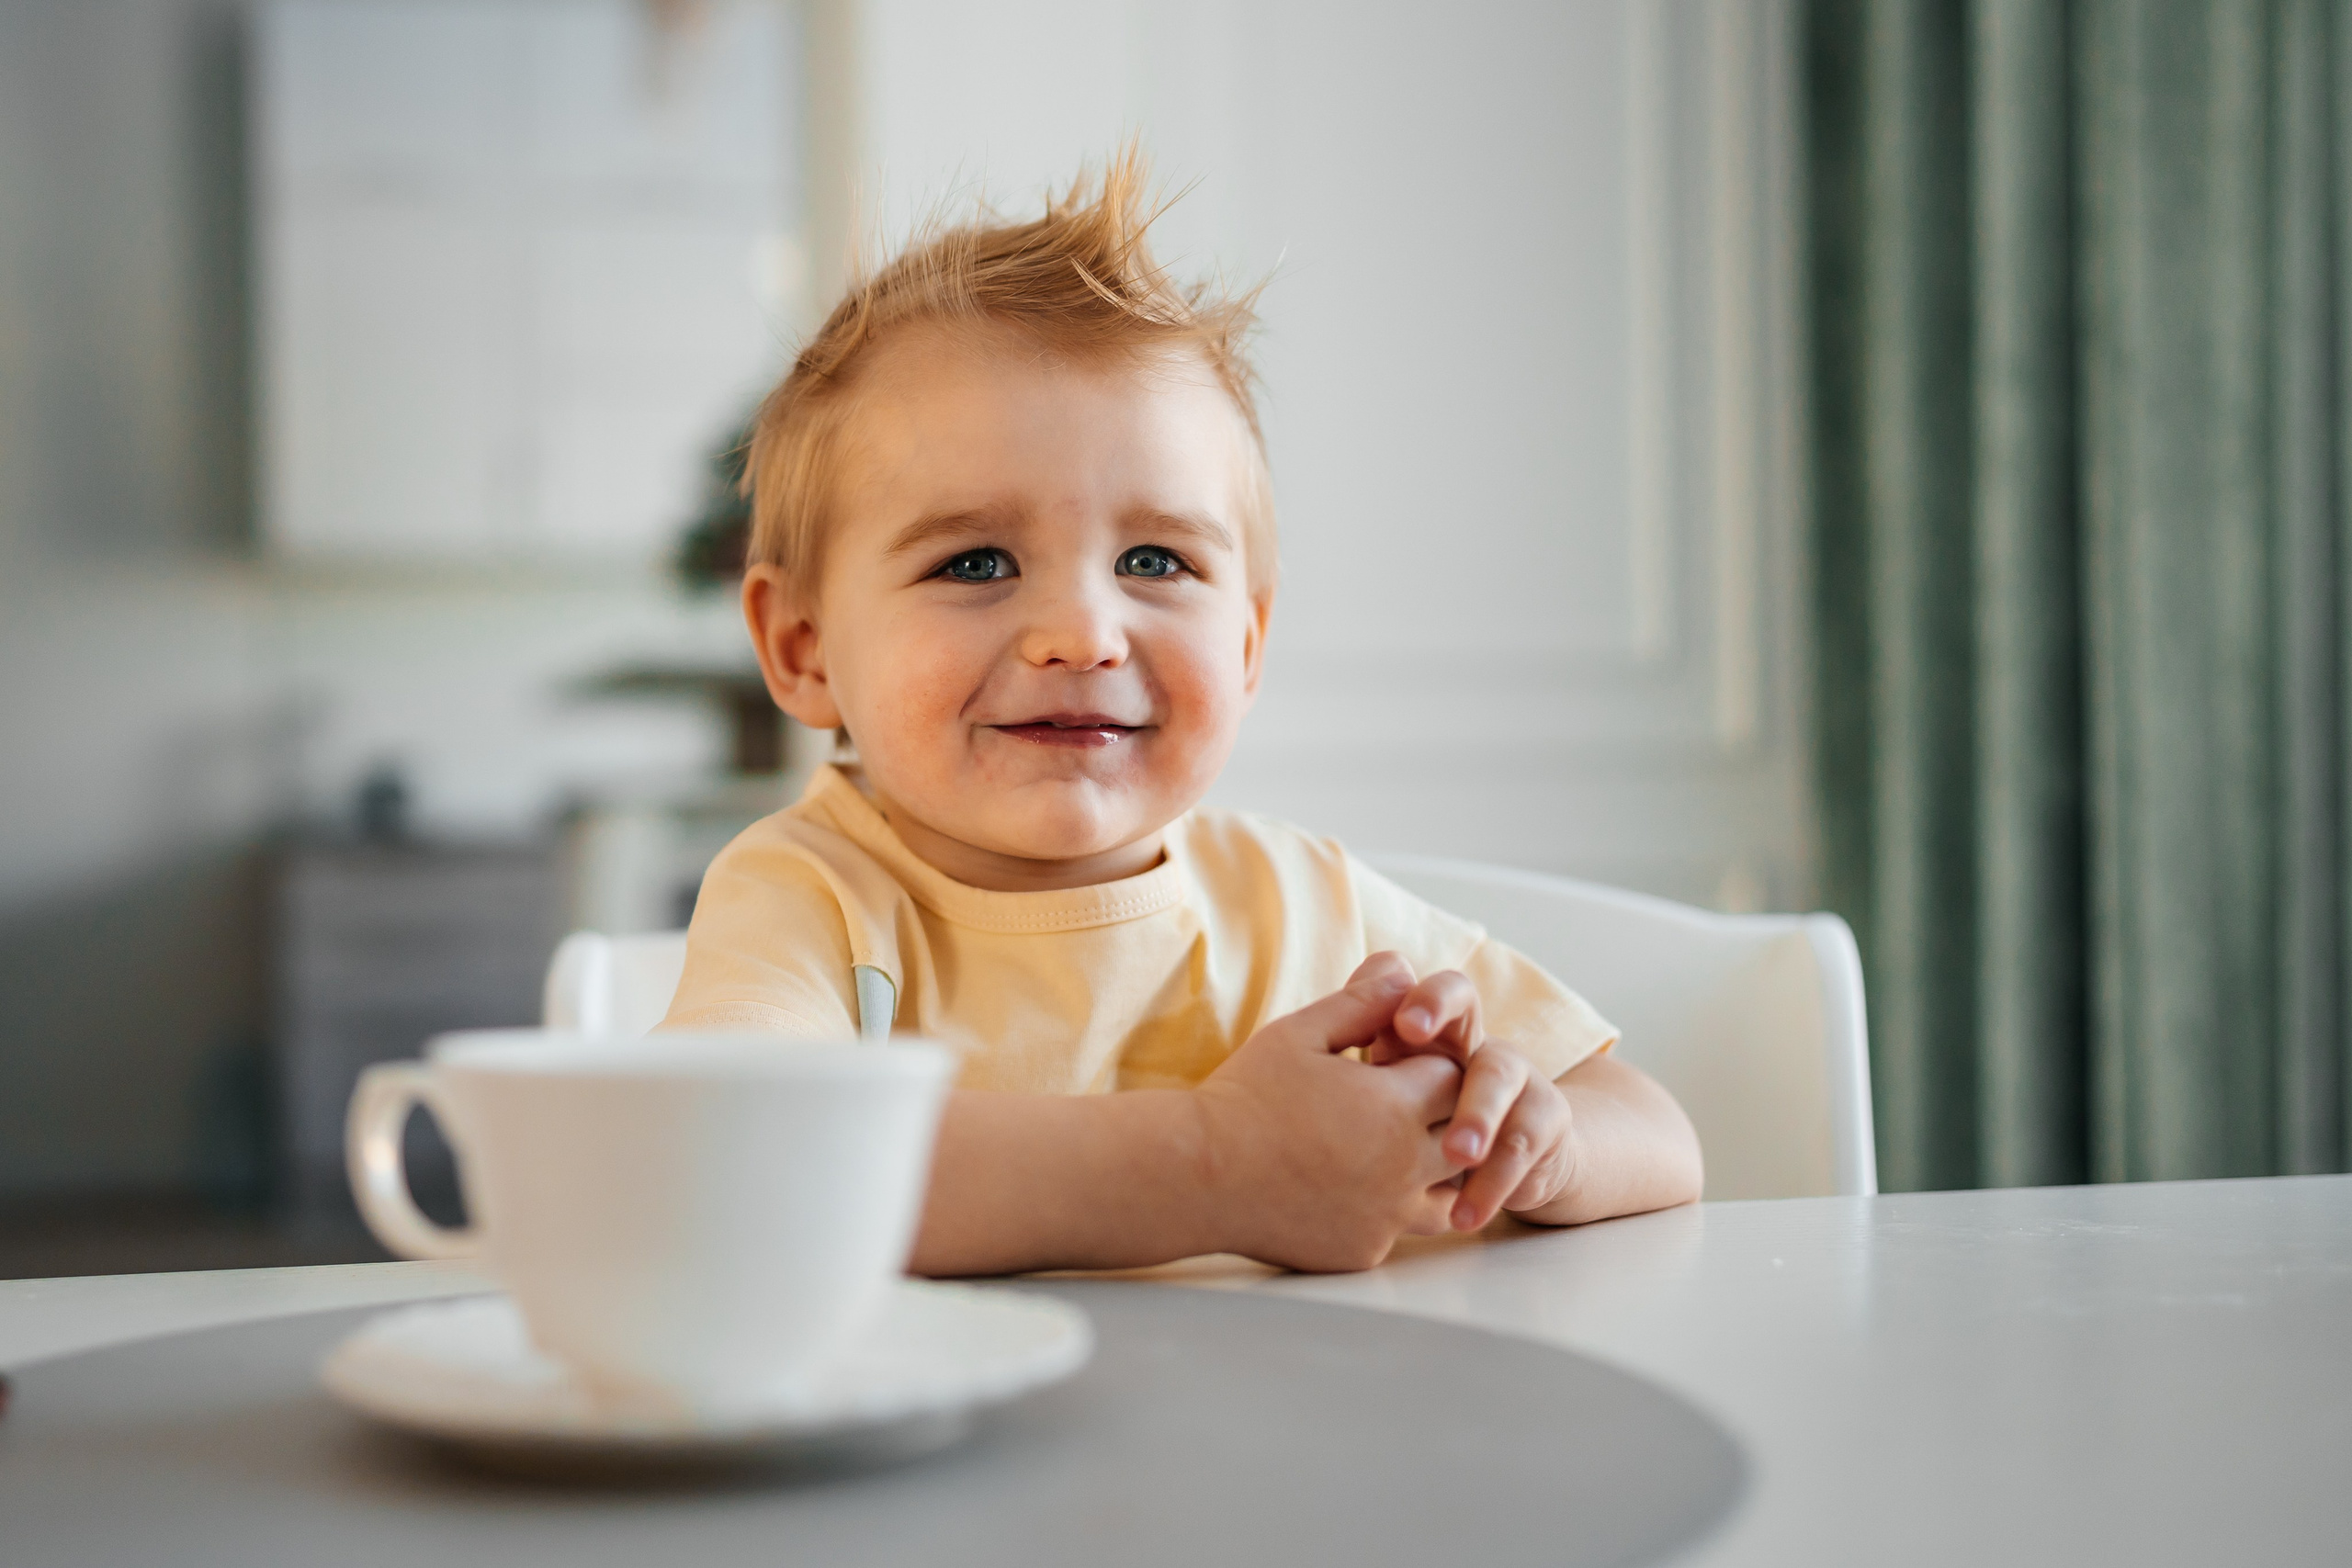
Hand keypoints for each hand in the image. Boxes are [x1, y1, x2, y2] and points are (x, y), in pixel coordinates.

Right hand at [1193, 953, 1472, 1270]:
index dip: (1425, 1067)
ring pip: (1449, 1193)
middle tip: (1390, 1107)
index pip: (1454, 1078)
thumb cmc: (1244, 1098)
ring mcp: (1388, 1215)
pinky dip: (1386, 1210)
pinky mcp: (1366, 1249)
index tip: (1391, 1068)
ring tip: (1383, 1153)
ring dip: (1428, 1170)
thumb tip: (1404, 972)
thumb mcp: (1299, 1033)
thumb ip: (1361, 1003)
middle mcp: (1405, 1166)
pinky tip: (1346, 1191)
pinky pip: (1400, 1229)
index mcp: (1395, 1106)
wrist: (1197, 1176)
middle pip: (1465, 1135)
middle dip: (1439, 1117)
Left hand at [1361, 965, 1578, 1230]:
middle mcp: (1479, 1047)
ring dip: (1479, 1122)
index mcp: (1440, 1029)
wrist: (1494, 1154)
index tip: (1403, 1027)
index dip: (1428, 1002)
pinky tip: (1463, 1214)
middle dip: (1448, 1044)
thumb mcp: (1385, 1077)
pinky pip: (1524, 1150)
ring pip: (1504, 1089)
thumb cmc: (1413, 1110)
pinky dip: (1493, 1184)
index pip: (1442, 994)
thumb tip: (1354, 1000)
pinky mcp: (1540, 1128)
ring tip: (1455, 1160)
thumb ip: (1366, 1034)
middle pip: (1482, 1034)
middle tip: (1423, 1090)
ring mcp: (1516, 1084)